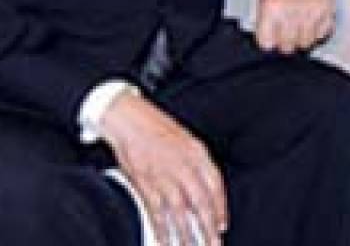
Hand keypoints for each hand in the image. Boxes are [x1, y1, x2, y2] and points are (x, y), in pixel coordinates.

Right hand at [100, 92, 227, 245]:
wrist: (127, 117)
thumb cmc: (154, 125)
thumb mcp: (184, 138)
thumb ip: (195, 162)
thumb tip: (202, 191)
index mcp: (196, 151)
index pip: (215, 184)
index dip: (220, 207)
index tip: (222, 224)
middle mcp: (183, 164)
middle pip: (201, 203)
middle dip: (208, 228)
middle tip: (214, 245)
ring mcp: (164, 175)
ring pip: (181, 212)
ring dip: (188, 235)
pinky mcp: (145, 183)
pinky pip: (157, 213)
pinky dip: (162, 230)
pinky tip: (166, 242)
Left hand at [255, 0, 334, 52]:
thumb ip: (265, 20)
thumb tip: (269, 44)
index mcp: (271, 7)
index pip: (266, 43)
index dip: (268, 42)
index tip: (271, 37)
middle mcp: (290, 12)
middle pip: (286, 47)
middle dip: (285, 42)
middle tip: (286, 32)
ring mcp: (310, 13)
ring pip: (305, 44)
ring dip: (301, 38)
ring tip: (300, 25)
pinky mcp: (327, 12)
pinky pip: (321, 35)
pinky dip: (316, 32)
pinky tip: (312, 20)